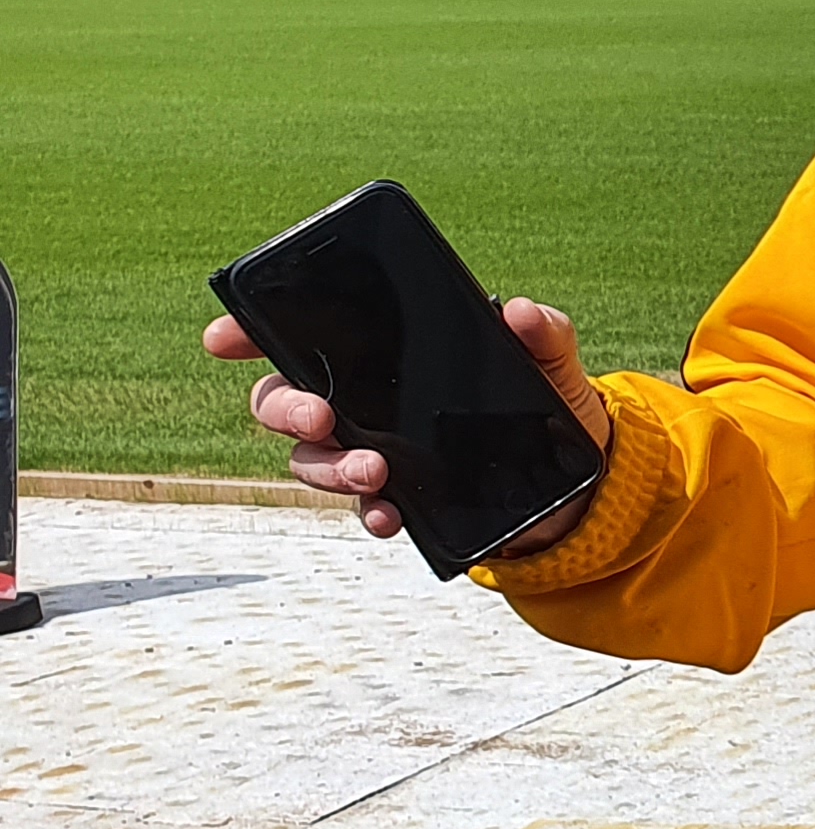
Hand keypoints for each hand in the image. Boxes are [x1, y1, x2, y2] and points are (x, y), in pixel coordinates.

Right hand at [203, 298, 611, 554]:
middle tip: (320, 416)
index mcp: (388, 352)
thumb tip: (520, 312)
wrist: (578, 479)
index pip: (306, 334)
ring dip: (330, 467)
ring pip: (312, 458)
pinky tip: (387, 516)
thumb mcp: (553, 361)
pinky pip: (360, 506)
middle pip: (286, 399)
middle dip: (286, 407)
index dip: (252, 331)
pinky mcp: (398, 494)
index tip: (223, 338)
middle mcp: (366, 399)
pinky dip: (366, 512)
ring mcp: (373, 448)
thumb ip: (542, 333)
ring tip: (372, 471)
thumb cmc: (548, 402)